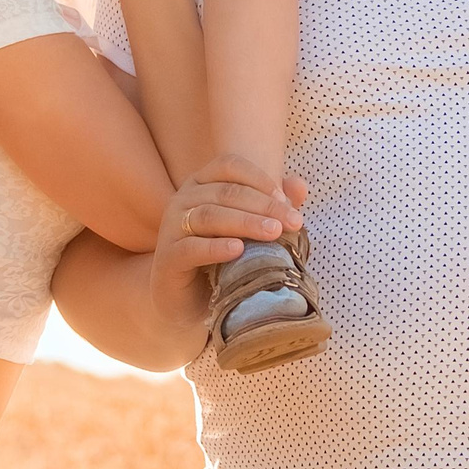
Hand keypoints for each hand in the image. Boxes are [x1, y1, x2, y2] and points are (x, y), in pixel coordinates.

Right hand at [147, 156, 310, 336]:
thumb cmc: (222, 259)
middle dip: (263, 206)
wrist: (189, 303)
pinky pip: (190, 247)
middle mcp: (183, 199)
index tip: (286, 200)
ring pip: (208, 215)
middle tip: (293, 222)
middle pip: (225, 192)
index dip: (259, 178)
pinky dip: (215, 247)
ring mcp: (171, 228)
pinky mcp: (168, 258)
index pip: (229, 166)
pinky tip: (238, 250)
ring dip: (245, 222)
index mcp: (202, 184)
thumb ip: (273, 207)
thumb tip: (300, 185)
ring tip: (273, 233)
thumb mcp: (251, 232)